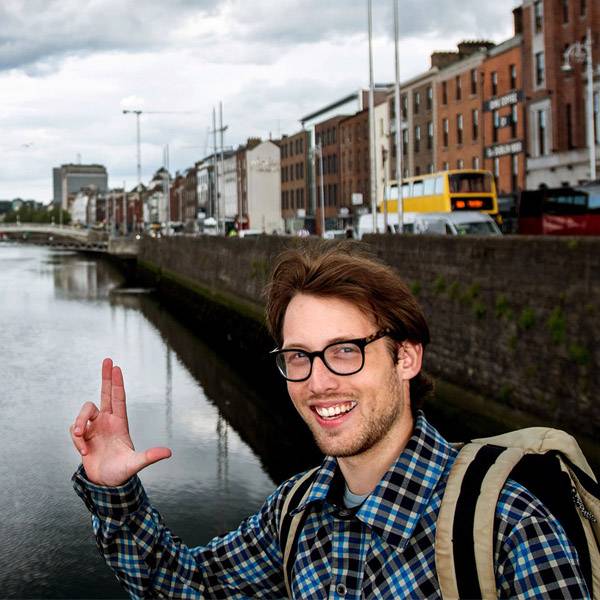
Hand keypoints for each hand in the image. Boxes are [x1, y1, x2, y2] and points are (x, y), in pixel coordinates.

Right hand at [70, 358, 171, 485]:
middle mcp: (107, 421)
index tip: (116, 367)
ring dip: (80, 424)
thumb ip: (149, 457)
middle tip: (107, 359)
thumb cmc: (122, 472)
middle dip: (106, 376)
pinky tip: (84, 452)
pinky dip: (76, 440)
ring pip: (83, 413)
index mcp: (120, 423)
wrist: (105, 484)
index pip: (118, 398)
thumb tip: (168, 453)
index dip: (117, 383)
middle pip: (105, 393)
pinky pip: (74, 429)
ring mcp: (94, 427)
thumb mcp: (135, 464)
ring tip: (83, 441)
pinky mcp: (83, 436)